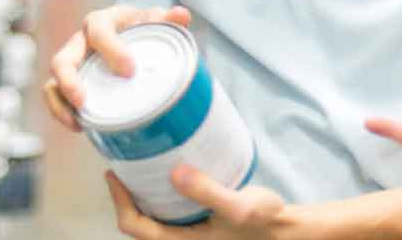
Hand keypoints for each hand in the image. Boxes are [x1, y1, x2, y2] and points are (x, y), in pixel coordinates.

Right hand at [42, 4, 192, 131]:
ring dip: (61, 102)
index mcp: (102, 21)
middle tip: (83, 99)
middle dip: (70, 81)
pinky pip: (55, 95)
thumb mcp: (153, 20)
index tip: (129, 70)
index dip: (111, 50)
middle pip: (63, 58)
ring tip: (78, 119)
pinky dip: (62, 111)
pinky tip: (79, 126)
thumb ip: (168, 18)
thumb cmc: (139, 26)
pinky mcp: (70, 80)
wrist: (129, 31)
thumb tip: (181, 15)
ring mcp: (74, 62)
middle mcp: (81, 41)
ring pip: (54, 80)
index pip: (99, 30)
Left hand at [105, 165, 286, 238]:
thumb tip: (174, 173)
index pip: (137, 228)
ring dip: (142, 199)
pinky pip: (169, 217)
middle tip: (122, 169)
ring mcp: (192, 238)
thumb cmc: (266, 224)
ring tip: (139, 170)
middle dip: (126, 200)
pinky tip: (167, 178)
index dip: (120, 202)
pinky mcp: (200, 229)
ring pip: (154, 223)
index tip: (113, 175)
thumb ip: (207, 192)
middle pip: (140, 227)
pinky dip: (160, 199)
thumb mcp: (239, 207)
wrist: (288, 233)